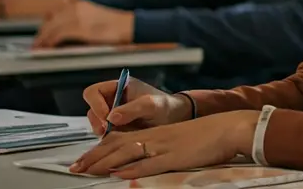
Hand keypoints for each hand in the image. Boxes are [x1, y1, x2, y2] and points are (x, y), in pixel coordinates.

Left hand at [33, 0, 133, 47]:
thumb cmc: (113, 24)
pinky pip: (58, 35)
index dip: (46, 24)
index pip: (55, 13)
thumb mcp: (93, 15)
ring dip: (43, 39)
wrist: (126, 26)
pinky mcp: (79, 28)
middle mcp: (75, 8)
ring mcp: (76, 17)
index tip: (41, 33)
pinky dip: (50, 42)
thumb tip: (65, 28)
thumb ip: (79, 17)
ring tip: (38, 48)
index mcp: (78, 4)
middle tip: (37, 43)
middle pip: (50, 20)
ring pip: (52, 27)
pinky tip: (47, 48)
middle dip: (42, 32)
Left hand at [70, 111, 259, 177]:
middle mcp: (155, 138)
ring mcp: (164, 147)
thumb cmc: (207, 136)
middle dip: (93, 157)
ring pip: (127, 153)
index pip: (119, 139)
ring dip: (104, 163)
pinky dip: (132, 169)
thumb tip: (135, 165)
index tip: (82, 160)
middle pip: (117, 145)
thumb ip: (157, 150)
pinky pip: (150, 164)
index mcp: (155, 133)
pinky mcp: (175, 158)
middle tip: (74, 167)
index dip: (98, 150)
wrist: (228, 128)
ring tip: (86, 171)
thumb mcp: (178, 140)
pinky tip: (119, 174)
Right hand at [82, 77, 191, 134]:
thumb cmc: (166, 106)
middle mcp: (113, 100)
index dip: (95, 104)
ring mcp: (113, 115)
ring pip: (96, 124)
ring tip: (118, 135)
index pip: (94, 92)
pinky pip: (105, 134)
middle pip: (92, 109)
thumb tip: (111, 117)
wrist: (176, 119)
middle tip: (108, 131)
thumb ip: (132, 109)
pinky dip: (109, 139)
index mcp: (119, 87)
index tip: (106, 117)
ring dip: (103, 131)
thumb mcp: (151, 105)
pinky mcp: (116, 129)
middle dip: (97, 121)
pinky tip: (121, 141)